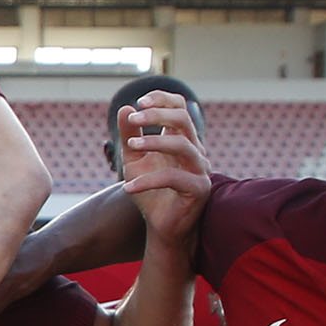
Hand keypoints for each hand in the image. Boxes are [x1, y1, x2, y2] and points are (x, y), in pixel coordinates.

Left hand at [116, 100, 209, 249]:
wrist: (160, 226)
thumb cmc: (150, 191)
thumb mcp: (134, 161)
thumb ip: (130, 136)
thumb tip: (124, 108)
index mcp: (182, 139)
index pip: (180, 107)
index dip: (162, 99)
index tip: (139, 102)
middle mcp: (195, 150)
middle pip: (183, 119)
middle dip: (156, 116)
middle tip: (133, 120)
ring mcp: (200, 169)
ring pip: (183, 145)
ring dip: (154, 142)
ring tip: (131, 148)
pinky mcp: (199, 189)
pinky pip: (174, 178)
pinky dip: (148, 181)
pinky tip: (128, 188)